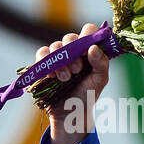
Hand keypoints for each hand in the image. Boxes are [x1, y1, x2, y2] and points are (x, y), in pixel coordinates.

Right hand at [41, 22, 110, 143]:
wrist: (71, 113)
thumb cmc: (88, 95)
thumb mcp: (100, 81)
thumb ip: (101, 64)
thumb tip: (93, 48)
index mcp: (89, 51)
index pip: (89, 31)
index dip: (88, 34)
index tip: (88, 49)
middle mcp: (73, 51)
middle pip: (70, 37)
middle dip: (73, 52)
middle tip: (77, 69)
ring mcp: (58, 56)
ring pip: (55, 45)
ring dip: (61, 61)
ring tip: (66, 78)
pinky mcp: (44, 63)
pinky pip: (41, 53)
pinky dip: (45, 61)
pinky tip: (52, 75)